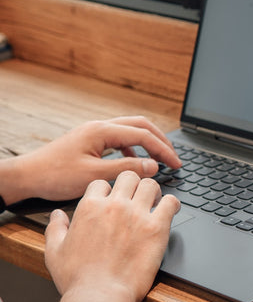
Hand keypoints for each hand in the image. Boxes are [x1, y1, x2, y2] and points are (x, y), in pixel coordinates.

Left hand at [1, 116, 180, 203]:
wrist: (26, 176)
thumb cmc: (54, 175)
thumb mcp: (94, 176)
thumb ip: (127, 169)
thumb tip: (153, 166)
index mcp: (101, 131)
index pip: (143, 135)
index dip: (163, 150)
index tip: (176, 163)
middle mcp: (99, 127)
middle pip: (141, 125)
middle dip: (160, 140)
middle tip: (173, 158)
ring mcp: (94, 133)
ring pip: (130, 131)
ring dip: (148, 143)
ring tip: (159, 160)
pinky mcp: (89, 141)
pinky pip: (119, 139)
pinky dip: (134, 149)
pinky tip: (135, 164)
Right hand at [44, 171, 180, 301]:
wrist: (100, 296)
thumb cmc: (78, 279)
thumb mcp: (54, 252)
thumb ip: (55, 228)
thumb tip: (57, 215)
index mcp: (89, 207)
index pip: (102, 183)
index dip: (108, 191)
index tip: (113, 201)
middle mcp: (114, 206)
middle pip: (128, 177)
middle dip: (132, 184)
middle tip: (137, 197)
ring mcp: (137, 215)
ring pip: (150, 185)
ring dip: (153, 191)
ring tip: (154, 202)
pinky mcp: (157, 228)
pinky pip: (170, 202)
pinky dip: (172, 203)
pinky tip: (170, 210)